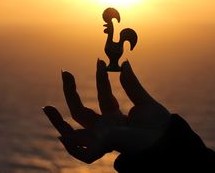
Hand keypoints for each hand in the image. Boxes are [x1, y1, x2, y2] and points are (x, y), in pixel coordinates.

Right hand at [43, 59, 169, 163]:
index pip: (104, 96)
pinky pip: (84, 154)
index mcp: (116, 117)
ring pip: (74, 133)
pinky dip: (72, 147)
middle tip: (64, 72)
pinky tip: (62, 135)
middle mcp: (107, 127)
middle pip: (81, 113)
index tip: (99, 60)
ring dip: (58, 122)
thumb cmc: (159, 126)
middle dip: (71, 93)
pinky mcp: (104, 148)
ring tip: (47, 107)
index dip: (100, 78)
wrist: (167, 142)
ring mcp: (103, 138)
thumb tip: (124, 64)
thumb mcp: (144, 102)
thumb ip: (131, 85)